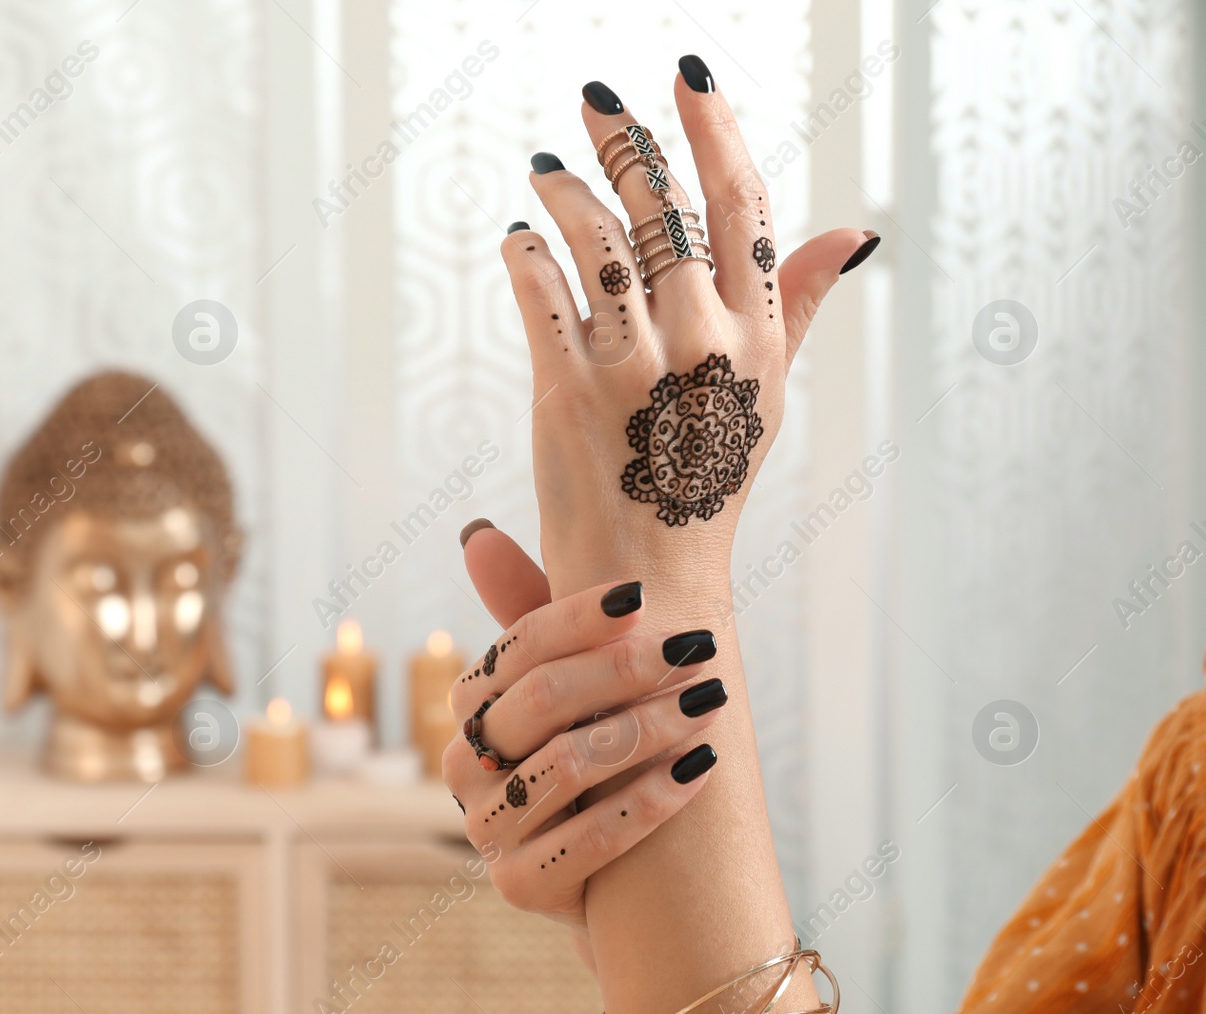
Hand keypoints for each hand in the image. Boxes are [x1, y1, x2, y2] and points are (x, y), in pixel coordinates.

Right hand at [441, 574, 725, 932]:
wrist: (615, 878)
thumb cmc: (594, 756)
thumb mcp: (568, 686)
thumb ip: (528, 613)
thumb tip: (475, 532)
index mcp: (471, 705)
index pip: (518, 647)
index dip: (579, 619)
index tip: (644, 596)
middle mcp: (463, 764)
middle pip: (543, 700)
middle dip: (626, 669)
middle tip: (697, 648)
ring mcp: (486, 829)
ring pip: (568, 765)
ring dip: (650, 727)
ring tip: (712, 702)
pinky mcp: (519, 886)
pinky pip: (590, 838)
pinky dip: (651, 800)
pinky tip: (702, 768)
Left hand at [504, 72, 874, 602]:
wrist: (648, 580)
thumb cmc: (707, 484)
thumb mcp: (769, 396)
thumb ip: (796, 307)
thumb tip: (853, 234)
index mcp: (757, 337)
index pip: (741, 203)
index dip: (713, 128)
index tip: (686, 74)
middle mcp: (701, 342)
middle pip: (661, 205)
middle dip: (624, 141)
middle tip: (595, 102)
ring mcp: (631, 366)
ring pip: (593, 237)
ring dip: (564, 190)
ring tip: (548, 171)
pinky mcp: (564, 392)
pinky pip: (539, 290)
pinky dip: (523, 251)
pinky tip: (518, 237)